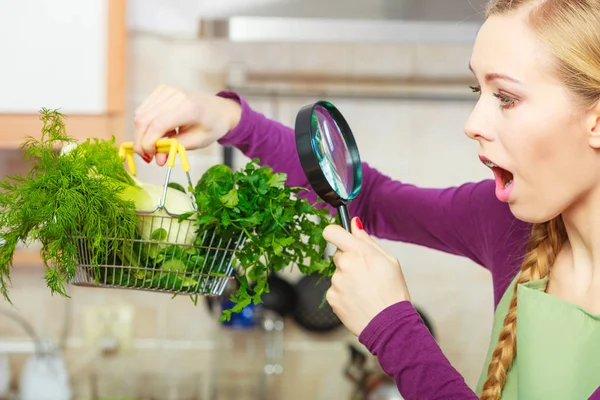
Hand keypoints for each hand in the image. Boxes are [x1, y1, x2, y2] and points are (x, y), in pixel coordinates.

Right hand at [133, 85, 241, 165]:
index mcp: (188, 108)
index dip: (148, 143)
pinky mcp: (161, 90)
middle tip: (147, 157)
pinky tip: (157, 132)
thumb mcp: (196, 142)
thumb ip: (174, 150)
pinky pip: (143, 110)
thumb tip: (157, 160)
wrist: (218, 110)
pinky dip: (145, 125)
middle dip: (141, 142)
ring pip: (139, 115)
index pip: (158, 125)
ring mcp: (166, 90)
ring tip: (155, 145)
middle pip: (144, 120)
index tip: (150, 157)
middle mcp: (175, 95)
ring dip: (142, 134)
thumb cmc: (210, 126)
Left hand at [323, 217, 410, 335]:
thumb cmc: (393, 292)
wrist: (389, 324)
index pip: (332, 232)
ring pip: (338, 273)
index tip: (340, 237)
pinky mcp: (331, 297)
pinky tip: (358, 300)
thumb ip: (367, 240)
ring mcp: (336, 282)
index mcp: (359, 252)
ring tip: (365, 291)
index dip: (335, 233)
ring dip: (347, 279)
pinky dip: (344, 293)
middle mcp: (344, 265)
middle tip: (365, 274)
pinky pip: (335, 289)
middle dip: (349, 260)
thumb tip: (354, 224)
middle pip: (338, 254)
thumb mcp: (388, 261)